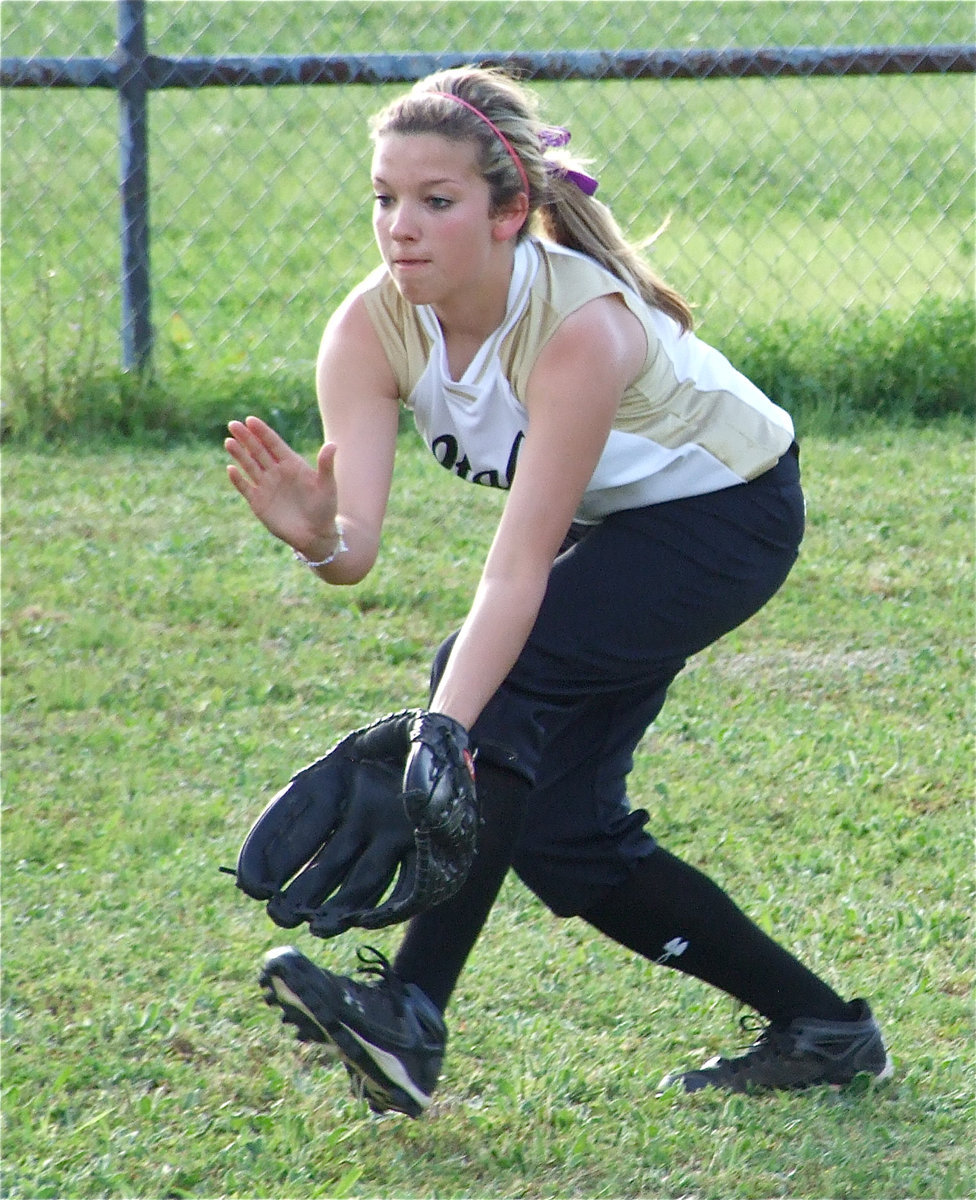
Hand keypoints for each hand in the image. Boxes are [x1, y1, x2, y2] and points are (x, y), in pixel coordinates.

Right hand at [225, 415, 339, 557]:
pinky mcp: (259, 502)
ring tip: (229, 441)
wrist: (315, 535)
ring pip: (249, 466)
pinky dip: (238, 480)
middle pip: (258, 451)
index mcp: (292, 464)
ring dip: (239, 454)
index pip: (274, 443)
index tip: (250, 419)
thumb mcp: (327, 485)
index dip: (262, 432)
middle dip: (246, 438)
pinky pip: (246, 488)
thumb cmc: (325, 508)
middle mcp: (276, 472)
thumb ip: (326, 465)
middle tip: (233, 424)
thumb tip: (333, 444)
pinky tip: (231, 469)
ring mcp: (266, 486)